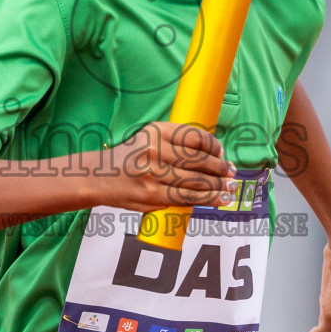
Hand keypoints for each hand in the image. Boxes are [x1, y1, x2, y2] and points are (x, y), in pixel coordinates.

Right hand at [100, 122, 236, 210]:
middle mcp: (155, 150)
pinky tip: (221, 200)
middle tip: (232, 172)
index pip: (194, 136)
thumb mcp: (148, 138)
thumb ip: (174, 142)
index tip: (222, 152)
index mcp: (155, 131)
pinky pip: (187, 198)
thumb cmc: (129, 158)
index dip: (213, 145)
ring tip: (231, 187)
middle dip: (220, 168)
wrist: (98, 177)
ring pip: (196, 181)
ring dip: (219, 186)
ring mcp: (153, 174)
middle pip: (198, 160)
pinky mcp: (152, 195)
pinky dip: (208, 200)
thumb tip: (211, 154)